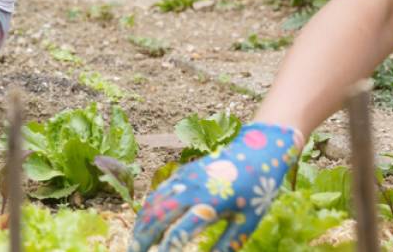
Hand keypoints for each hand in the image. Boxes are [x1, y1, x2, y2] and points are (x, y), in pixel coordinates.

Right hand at [129, 123, 302, 251]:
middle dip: (142, 237)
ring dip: (141, 223)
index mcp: (210, 205)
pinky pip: (157, 193)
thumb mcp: (247, 222)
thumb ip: (226, 245)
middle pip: (158, 216)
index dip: (166, 248)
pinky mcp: (181, 173)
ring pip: (153, 203)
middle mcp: (191, 190)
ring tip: (136, 242)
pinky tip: (145, 222)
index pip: (179, 232)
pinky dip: (148, 209)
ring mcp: (183, 179)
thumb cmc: (257, 190)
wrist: (257, 150)